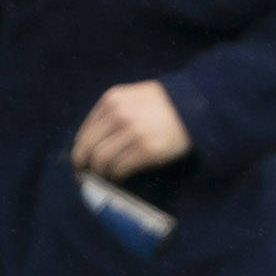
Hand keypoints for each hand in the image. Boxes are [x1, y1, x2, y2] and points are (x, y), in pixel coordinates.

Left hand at [70, 80, 189, 179]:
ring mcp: (133, 131)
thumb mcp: (132, 98)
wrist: (195, 108)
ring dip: (102, 173)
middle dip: (84, 166)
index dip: (80, 152)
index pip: (85, 132)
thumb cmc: (163, 106)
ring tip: (107, 177)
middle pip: (88, 148)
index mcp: (111, 100)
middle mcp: (119, 114)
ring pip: (102, 160)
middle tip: (86, 177)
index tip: (81, 164)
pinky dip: (117, 176)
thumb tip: (91, 145)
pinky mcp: (148, 149)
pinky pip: (121, 168)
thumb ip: (112, 113)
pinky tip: (121, 177)